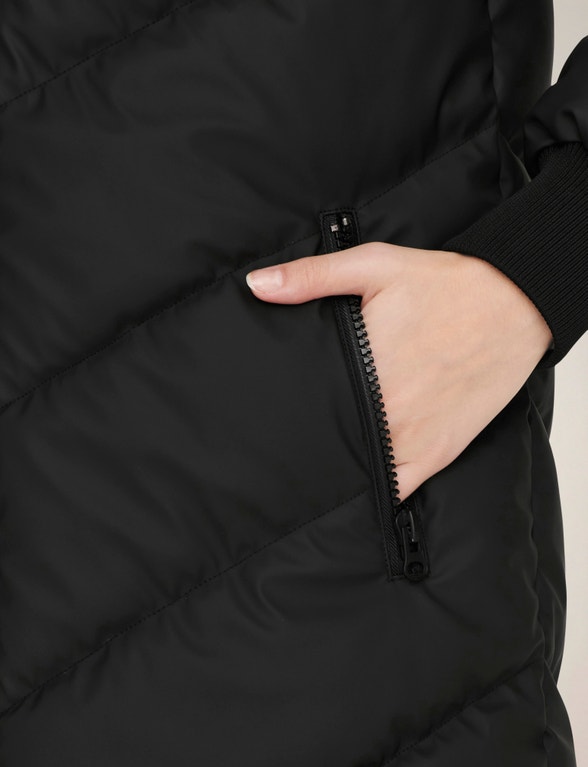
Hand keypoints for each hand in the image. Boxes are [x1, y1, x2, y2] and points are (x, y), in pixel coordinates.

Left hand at [245, 242, 552, 501]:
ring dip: (339, 470)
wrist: (518, 301)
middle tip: (282, 444)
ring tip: (313, 466)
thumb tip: (257, 285)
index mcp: (366, 369)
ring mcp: (415, 438)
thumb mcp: (374, 265)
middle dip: (306, 446)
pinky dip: (379, 491)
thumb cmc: (448, 284)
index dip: (282, 420)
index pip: (307, 410)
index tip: (264, 422)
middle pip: (330, 444)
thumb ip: (311, 277)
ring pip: (361, 473)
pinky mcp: (439, 453)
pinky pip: (400, 489)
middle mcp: (388, 412)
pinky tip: (359, 484)